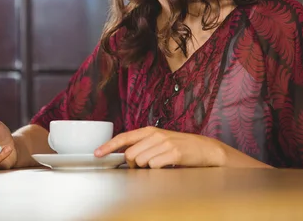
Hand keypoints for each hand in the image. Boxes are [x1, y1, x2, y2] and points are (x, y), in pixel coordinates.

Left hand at [94, 127, 226, 168]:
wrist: (205, 149)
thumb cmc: (181, 146)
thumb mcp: (160, 140)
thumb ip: (143, 144)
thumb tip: (125, 154)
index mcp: (149, 130)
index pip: (124, 137)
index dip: (109, 146)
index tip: (97, 153)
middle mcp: (155, 135)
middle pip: (130, 154)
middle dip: (133, 164)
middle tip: (146, 165)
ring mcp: (165, 143)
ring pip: (141, 162)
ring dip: (147, 168)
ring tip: (159, 163)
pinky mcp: (174, 153)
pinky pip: (154, 166)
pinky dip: (157, 170)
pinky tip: (166, 166)